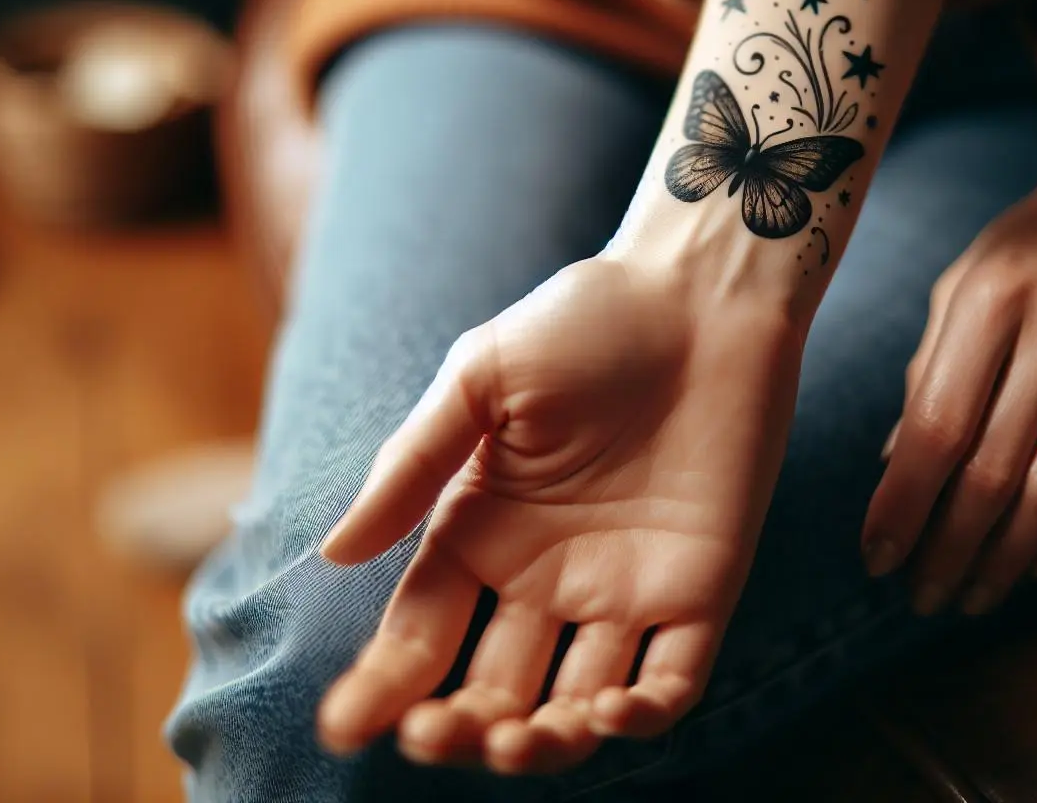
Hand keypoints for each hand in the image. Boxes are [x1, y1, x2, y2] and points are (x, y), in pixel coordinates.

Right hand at [314, 254, 800, 774]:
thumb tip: (334, 555)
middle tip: (442, 736)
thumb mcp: (480, 378)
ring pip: (574, 706)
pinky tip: (610, 710)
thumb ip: (413, 465)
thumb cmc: (585, 320)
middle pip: (490, 690)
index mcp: (480, 533)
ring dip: (544, 743)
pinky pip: (672, 680)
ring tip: (523, 738)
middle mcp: (545, 577)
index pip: (420, 634)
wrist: (701, 293)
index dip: (381, 686)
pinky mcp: (701, 589)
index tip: (344, 729)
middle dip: (460, 731)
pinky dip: (644, 714)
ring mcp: (624, 591)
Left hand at [862, 113, 1036, 614]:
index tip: (878, 556)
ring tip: (973, 593)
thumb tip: (894, 469)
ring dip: (1010, 558)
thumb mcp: (961, 287)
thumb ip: (928, 372)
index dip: (905, 503)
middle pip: (996, 470)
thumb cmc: (1030, 252)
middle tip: (923, 595)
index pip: (938, 425)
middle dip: (951, 548)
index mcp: (990, 300)